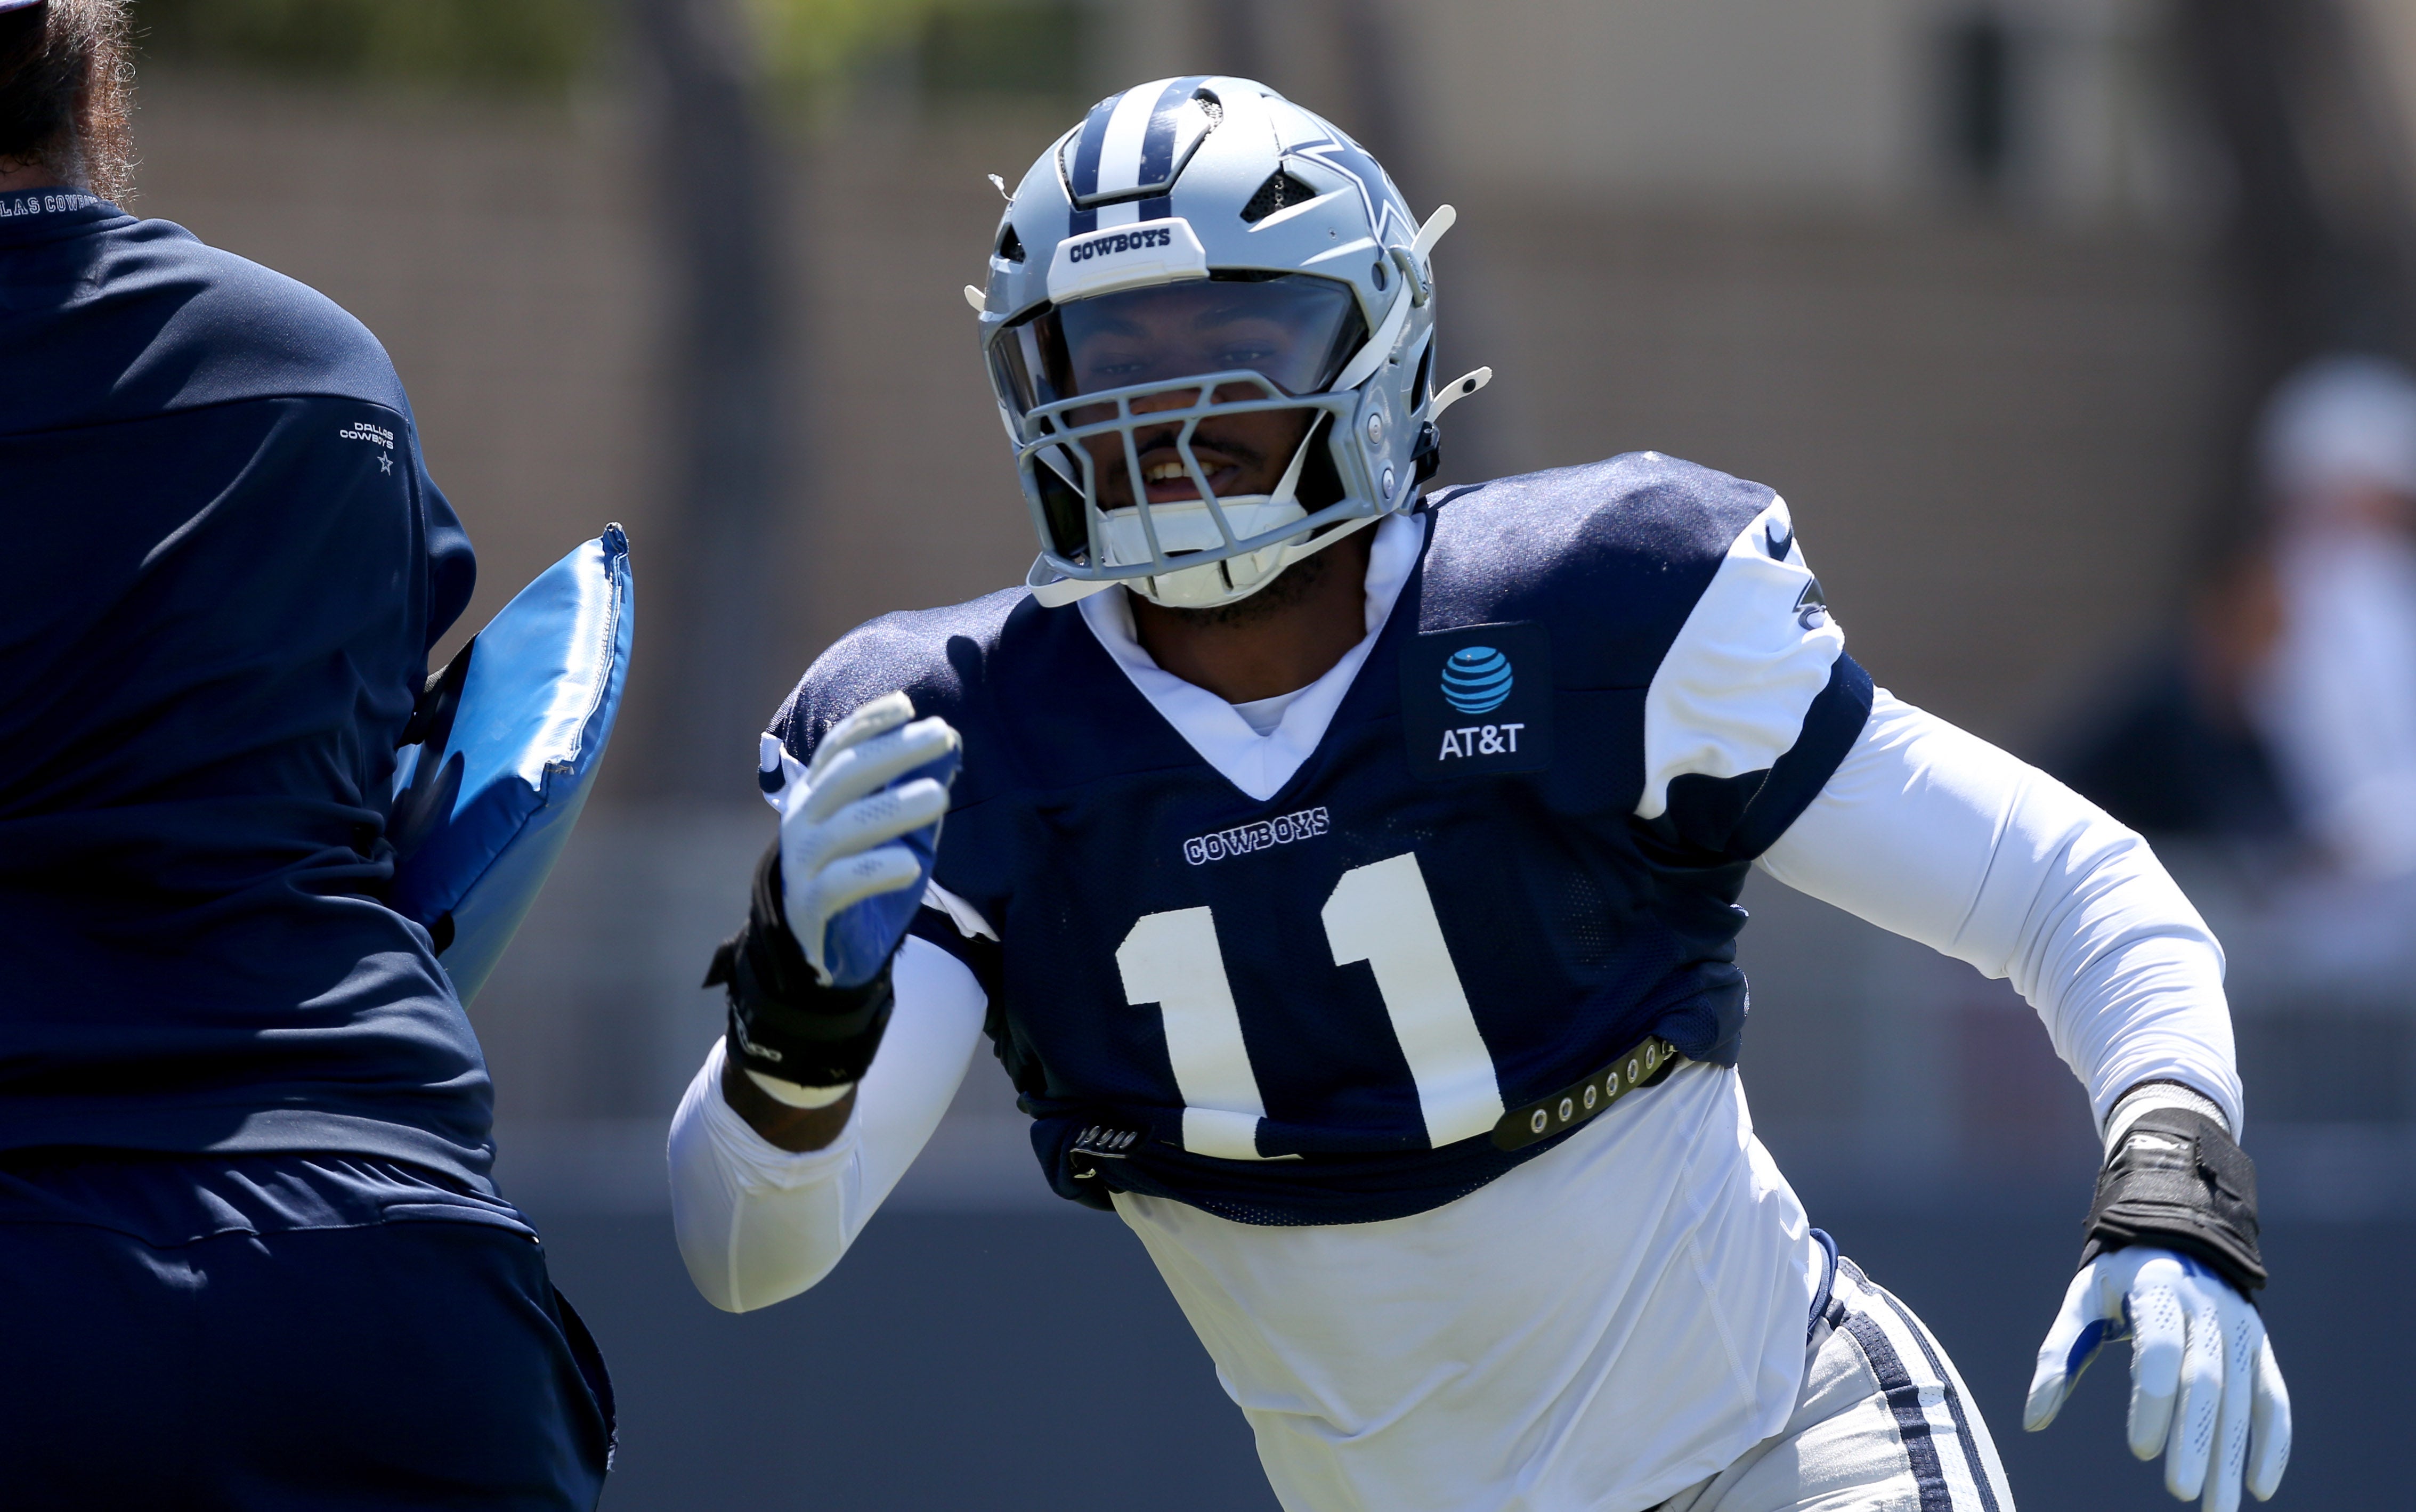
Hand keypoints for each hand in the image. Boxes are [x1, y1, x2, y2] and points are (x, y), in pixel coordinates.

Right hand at [761, 692, 959, 985]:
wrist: (820, 943)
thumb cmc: (860, 870)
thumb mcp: (888, 827)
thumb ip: (911, 790)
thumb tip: (950, 745)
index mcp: (817, 792)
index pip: (838, 748)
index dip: (869, 723)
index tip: (907, 705)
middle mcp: (803, 818)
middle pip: (845, 776)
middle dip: (893, 751)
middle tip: (941, 735)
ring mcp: (803, 861)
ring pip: (845, 827)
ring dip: (893, 808)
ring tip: (939, 796)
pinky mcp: (810, 903)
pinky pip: (840, 883)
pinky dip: (875, 870)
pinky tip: (910, 864)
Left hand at [2024, 1246, 2289, 1510]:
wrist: (2180, 1235)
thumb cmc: (2121, 1278)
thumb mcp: (2084, 1298)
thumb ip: (2058, 1353)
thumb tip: (2032, 1420)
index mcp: (2159, 1287)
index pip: (2160, 1347)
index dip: (2152, 1399)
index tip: (2138, 1451)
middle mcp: (2208, 1307)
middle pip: (2205, 1380)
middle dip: (2194, 1440)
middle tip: (2181, 1493)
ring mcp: (2241, 1328)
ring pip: (2242, 1399)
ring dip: (2233, 1457)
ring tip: (2216, 1509)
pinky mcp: (2261, 1348)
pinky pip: (2273, 1399)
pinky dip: (2273, 1443)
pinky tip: (2260, 1486)